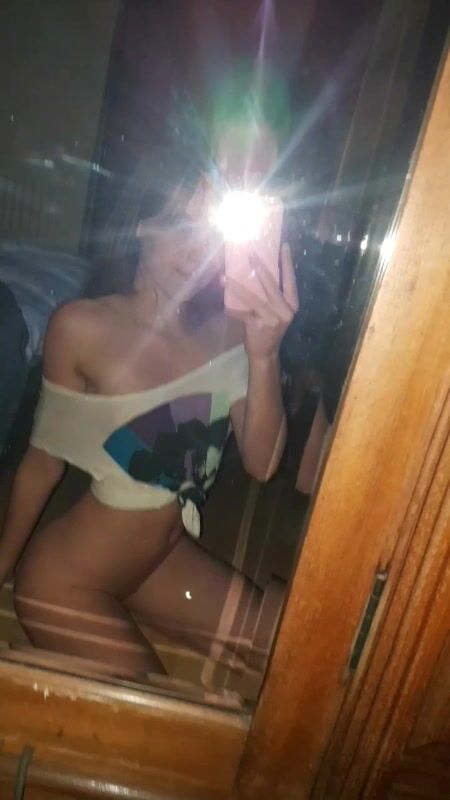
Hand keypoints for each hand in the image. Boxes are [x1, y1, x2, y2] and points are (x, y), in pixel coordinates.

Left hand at [225, 243, 298, 359]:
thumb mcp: (277, 311)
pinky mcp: (259, 326)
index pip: (291, 280)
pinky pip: (242, 313)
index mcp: (292, 304)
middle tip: (251, 253)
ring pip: (253, 297)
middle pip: (272, 285)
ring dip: (238, 286)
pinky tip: (223, 303)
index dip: (287, 263)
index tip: (284, 246)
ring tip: (225, 276)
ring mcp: (273, 319)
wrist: (266, 352)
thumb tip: (258, 270)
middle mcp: (285, 311)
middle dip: (261, 267)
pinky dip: (232, 308)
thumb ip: (272, 295)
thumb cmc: (269, 328)